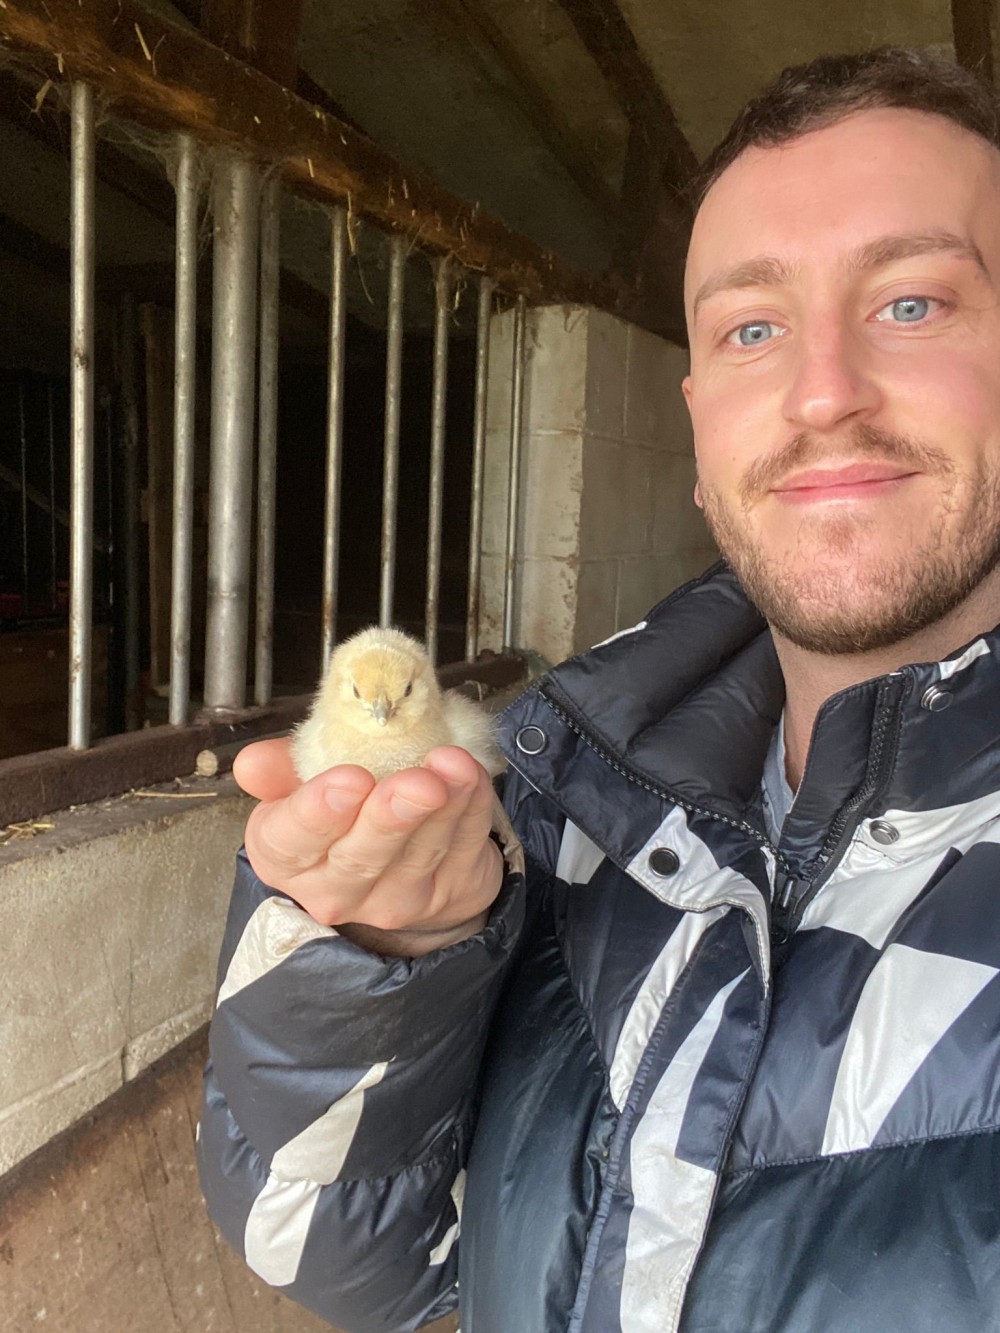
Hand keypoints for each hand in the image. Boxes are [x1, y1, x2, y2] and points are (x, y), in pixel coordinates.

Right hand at [232, 738, 503, 955]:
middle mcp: (337, 890)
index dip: (319, 811)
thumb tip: (253, 763)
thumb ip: (279, 768)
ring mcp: (397, 899)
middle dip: (391, 817)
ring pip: (420, 854)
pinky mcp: (448, 891)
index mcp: (288, 858)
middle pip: (361, 858)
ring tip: (454, 767)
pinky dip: (471, 809)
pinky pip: (463, 847)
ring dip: (442, 809)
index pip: (292, 842)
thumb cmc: (341, 814)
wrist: (393, 860)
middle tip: (416, 783)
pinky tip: (471, 776)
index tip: (349, 778)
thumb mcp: (300, 785)